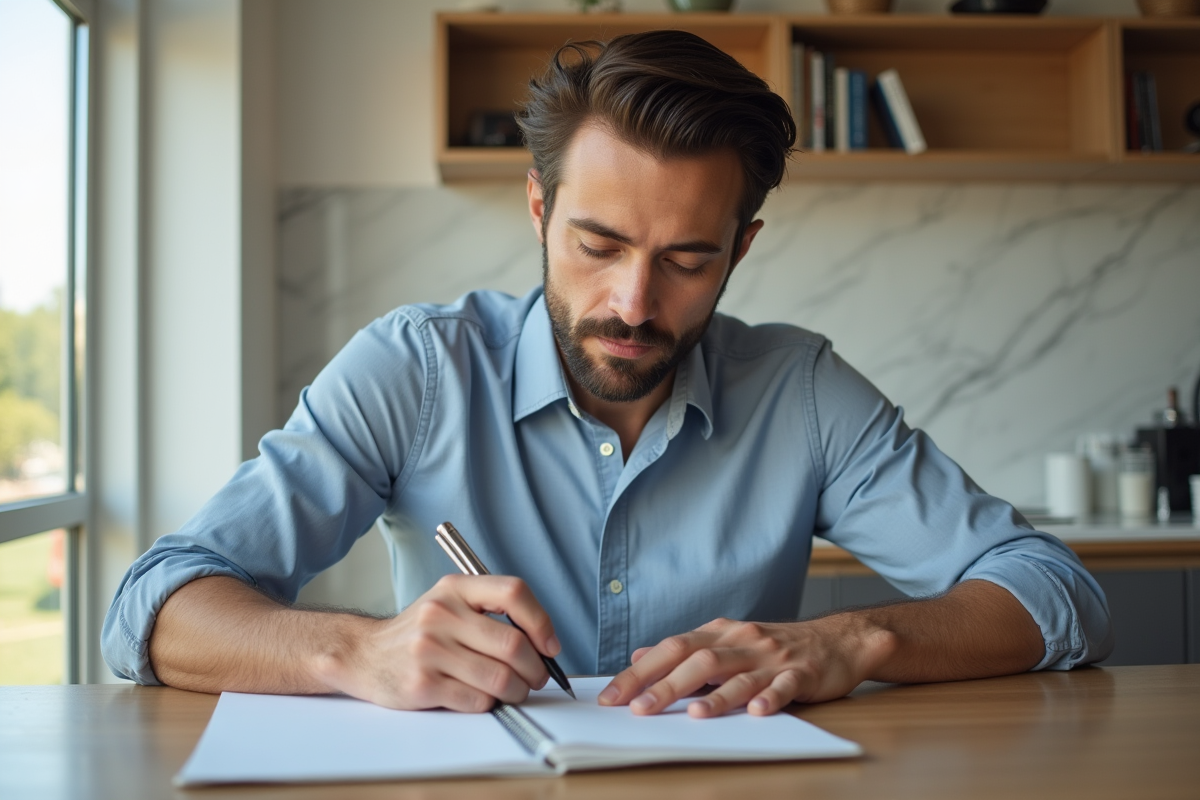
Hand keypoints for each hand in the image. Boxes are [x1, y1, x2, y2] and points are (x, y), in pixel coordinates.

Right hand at [312, 574, 559, 712]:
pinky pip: (477, 700)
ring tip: (514, 691)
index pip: (513, 592)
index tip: (550, 645)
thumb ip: (491, 613)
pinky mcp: (421, 684)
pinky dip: (490, 703)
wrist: (364, 654)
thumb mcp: (450, 603)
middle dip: (535, 668)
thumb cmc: (419, 632)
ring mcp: (429, 649)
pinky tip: (484, 697)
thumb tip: (543, 644)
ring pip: (500, 677)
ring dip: (517, 691)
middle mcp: (441, 614)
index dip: (541, 621)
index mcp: (455, 588)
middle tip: (536, 677)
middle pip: (513, 644)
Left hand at [597, 615, 896, 717]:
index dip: (639, 672)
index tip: (612, 695)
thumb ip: (685, 651)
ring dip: (714, 696)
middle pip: (698, 660)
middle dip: (664, 684)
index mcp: (719, 633)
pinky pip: (784, 687)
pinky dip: (770, 699)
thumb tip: (639, 657)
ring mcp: (772, 658)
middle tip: (637, 709)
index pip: (671, 648)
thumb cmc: (774, 647)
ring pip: (738, 675)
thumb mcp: (726, 641)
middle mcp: (742, 642)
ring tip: (691, 714)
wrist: (836, 640)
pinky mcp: (802, 674)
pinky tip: (757, 713)